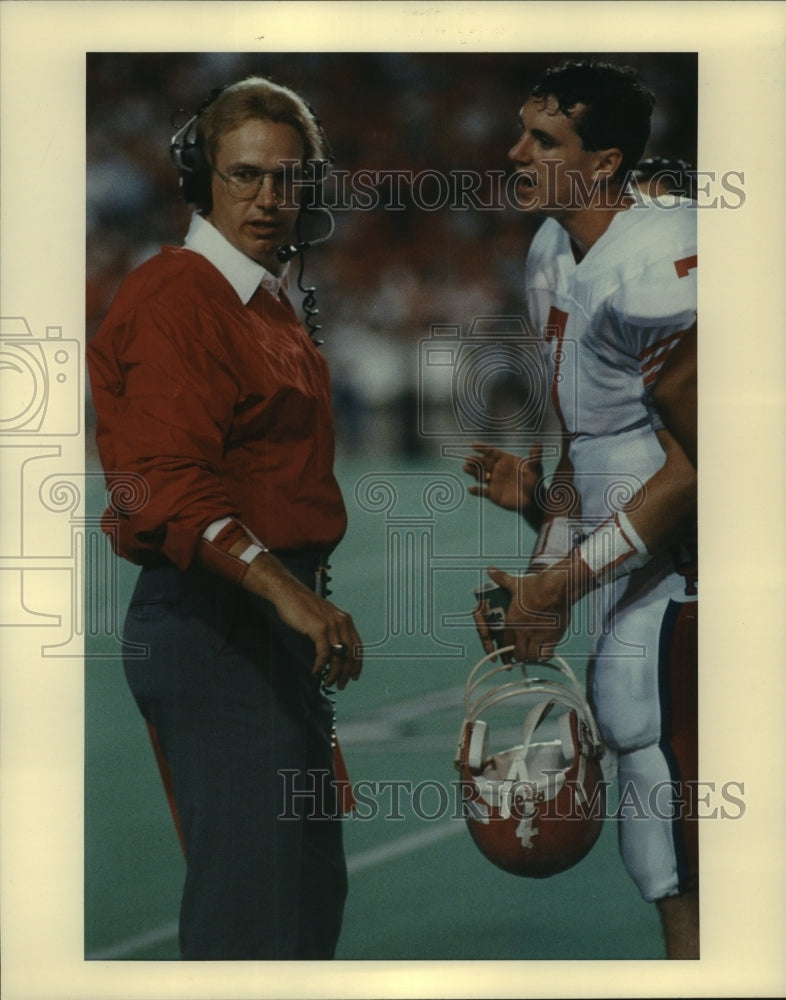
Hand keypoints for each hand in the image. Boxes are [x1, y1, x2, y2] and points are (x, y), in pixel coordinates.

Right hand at [244, 555, 362, 688]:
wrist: (288, 592)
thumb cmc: (304, 606)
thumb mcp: (325, 617)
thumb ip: (333, 631)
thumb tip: (335, 653)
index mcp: (345, 620)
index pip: (358, 646)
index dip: (357, 664)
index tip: (354, 676)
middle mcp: (342, 622)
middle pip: (350, 654)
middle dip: (346, 673)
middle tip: (341, 685)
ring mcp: (331, 625)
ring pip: (338, 656)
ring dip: (334, 673)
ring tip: (328, 681)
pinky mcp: (318, 628)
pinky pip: (324, 653)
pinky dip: (321, 665)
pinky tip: (316, 671)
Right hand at [464, 442, 543, 526]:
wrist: (533, 500)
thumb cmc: (535, 481)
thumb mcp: (536, 468)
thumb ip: (535, 456)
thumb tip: (538, 442)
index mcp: (505, 460)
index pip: (492, 452)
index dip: (483, 448)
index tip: (474, 444)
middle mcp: (497, 469)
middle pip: (484, 463)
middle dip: (476, 460)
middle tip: (469, 458)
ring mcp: (494, 481)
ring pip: (480, 474)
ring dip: (473, 471)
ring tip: (465, 468)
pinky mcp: (492, 494)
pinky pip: (482, 491)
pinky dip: (476, 490)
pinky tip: (471, 489)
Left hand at [480, 565, 570, 663]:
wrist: (556, 587)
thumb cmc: (535, 585)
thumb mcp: (516, 583)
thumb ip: (501, 579)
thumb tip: (490, 569)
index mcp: (512, 622)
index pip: (505, 645)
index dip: (506, 651)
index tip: (508, 652)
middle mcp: (524, 632)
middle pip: (518, 655)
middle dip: (519, 655)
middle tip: (522, 652)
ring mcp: (538, 636)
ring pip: (532, 657)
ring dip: (532, 656)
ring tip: (533, 651)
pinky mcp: (552, 637)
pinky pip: (546, 654)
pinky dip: (545, 654)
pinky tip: (546, 649)